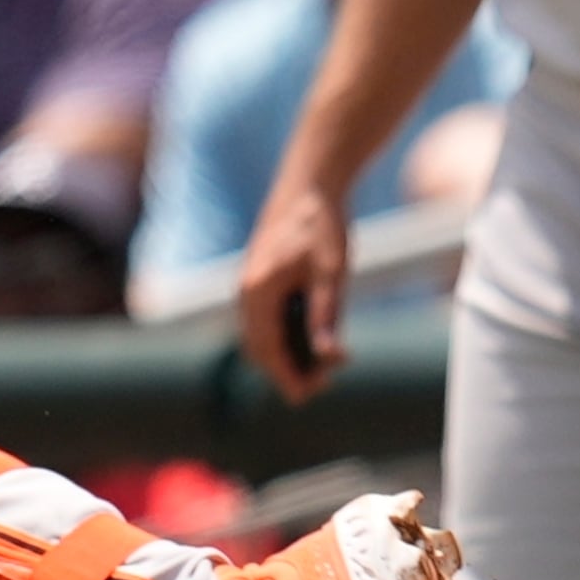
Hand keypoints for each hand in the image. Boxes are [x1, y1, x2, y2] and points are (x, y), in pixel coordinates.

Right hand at [239, 178, 353, 405]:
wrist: (310, 183)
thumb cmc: (322, 226)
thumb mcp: (332, 274)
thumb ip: (327, 316)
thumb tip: (330, 356)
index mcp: (258, 292)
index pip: (266, 350)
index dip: (287, 377)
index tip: (308, 396)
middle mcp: (246, 292)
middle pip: (258, 348)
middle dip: (289, 369)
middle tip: (327, 378)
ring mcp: (250, 285)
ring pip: (261, 334)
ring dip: (289, 352)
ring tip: (329, 357)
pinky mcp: (260, 278)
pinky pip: (266, 319)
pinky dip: (286, 334)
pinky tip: (316, 333)